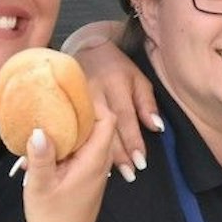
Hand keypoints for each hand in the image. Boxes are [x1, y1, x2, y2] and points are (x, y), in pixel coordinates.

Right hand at [17, 105, 115, 221]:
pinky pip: (83, 152)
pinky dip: (71, 143)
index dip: (94, 103)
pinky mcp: (86, 179)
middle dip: (82, 111)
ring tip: (51, 116)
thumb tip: (37, 129)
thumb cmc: (50, 217)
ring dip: (74, 128)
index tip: (71, 93)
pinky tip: (50, 142)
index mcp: (94, 161)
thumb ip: (40, 156)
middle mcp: (100, 164)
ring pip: (91, 140)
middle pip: (100, 127)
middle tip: (57, 100)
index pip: (107, 121)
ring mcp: (95, 172)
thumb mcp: (39, 184)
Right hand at [61, 26, 158, 182]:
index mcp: (114, 85)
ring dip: (100, 154)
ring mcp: (75, 100)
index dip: (133, 141)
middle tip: (130, 174)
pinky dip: (82, 146)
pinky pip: (74, 129)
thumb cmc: (116, 67)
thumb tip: (156, 127)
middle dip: (119, 155)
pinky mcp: (64, 104)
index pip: (125, 118)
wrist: (86, 47)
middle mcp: (94, 93)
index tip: (140, 162)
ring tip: (112, 175)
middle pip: (106, 129)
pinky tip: (88, 162)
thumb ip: (146, 103)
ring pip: (88, 132)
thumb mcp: (138, 79)